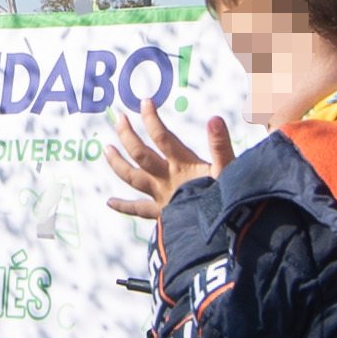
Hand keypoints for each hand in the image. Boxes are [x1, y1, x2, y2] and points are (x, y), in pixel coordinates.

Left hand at [102, 107, 231, 224]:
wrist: (219, 235)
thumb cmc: (227, 201)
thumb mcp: (230, 171)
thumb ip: (221, 145)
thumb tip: (214, 119)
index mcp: (183, 166)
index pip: (162, 137)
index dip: (151, 119)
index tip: (144, 102)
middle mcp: (167, 179)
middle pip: (141, 154)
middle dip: (128, 135)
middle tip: (119, 118)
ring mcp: (161, 197)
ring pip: (133, 178)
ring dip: (118, 163)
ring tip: (106, 149)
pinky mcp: (162, 215)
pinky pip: (139, 210)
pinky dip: (123, 206)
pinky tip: (109, 202)